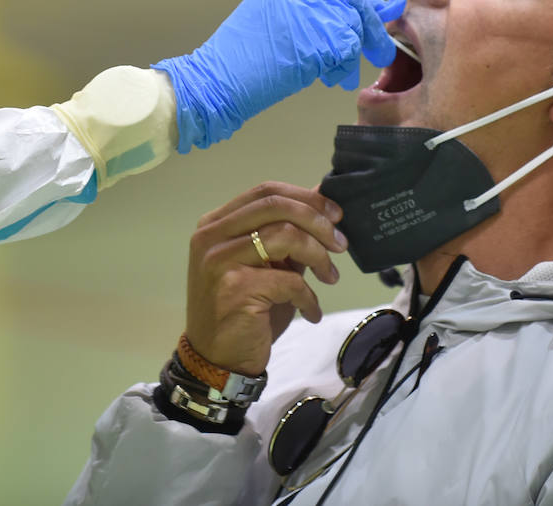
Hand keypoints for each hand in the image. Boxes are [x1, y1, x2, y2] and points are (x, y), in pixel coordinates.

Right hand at [154, 0, 404, 151]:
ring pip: (350, 24)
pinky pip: (344, 49)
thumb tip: (348, 24)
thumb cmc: (238, 66)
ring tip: (340, 75)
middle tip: (380, 48)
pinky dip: (343, 67)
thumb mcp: (270, 27)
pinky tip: (332, 79)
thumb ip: (308, 19)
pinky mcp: (309, 40)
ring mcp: (302, 15)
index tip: (375, 12)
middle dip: (370, 23)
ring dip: (354, 53)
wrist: (213, 84)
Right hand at [185, 182, 345, 377]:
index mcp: (216, 224)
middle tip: (340, 244)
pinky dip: (309, 296)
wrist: (218, 360)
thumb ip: (288, 233)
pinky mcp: (235, 288)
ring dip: (317, 255)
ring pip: (284, 235)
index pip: (266, 192)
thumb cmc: (245, 311)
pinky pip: (288, 280)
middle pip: (275, 205)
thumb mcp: (268, 265)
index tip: (336, 215)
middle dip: (317, 221)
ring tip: (329, 277)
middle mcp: (211, 236)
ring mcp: (219, 260)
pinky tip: (312, 311)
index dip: (307, 198)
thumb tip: (322, 200)